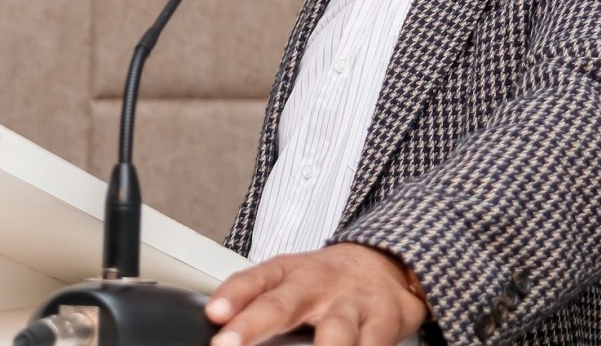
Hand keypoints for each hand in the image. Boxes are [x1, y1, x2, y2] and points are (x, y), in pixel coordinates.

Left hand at [206, 243, 427, 345]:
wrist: (386, 262)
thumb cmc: (327, 282)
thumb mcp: (289, 282)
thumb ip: (255, 303)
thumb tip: (219, 327)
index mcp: (288, 273)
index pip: (254, 280)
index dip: (233, 295)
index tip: (215, 313)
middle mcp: (317, 285)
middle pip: (283, 304)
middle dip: (255, 324)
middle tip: (229, 343)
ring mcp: (352, 302)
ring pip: (335, 330)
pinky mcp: (385, 319)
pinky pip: (373, 343)